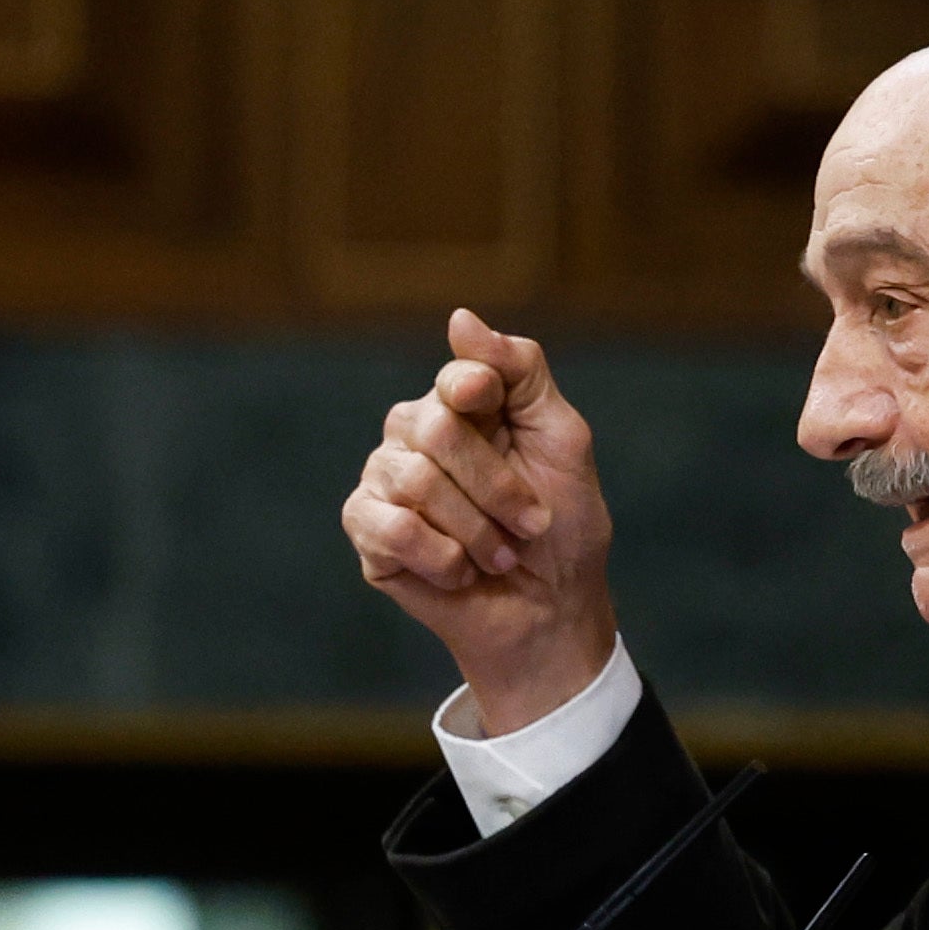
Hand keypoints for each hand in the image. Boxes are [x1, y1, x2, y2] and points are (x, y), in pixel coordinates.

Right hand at [344, 308, 617, 731]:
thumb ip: (521, 371)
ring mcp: (384, 478)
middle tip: (528, 524)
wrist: (549, 612)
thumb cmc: (563, 526)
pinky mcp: (365, 529)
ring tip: (500, 555)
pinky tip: (460, 572)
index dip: (481, 393)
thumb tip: (458, 317)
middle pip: (437, 428)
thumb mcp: (561, 439)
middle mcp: (414, 431)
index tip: (499, 413)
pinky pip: (391, 527)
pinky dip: (441, 557)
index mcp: (462, 403)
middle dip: (496, 487)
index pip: (457, 376)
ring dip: (477, 531)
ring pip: (415, 480)